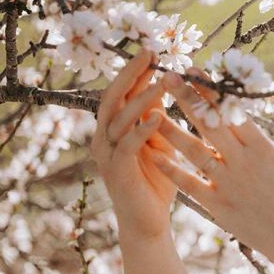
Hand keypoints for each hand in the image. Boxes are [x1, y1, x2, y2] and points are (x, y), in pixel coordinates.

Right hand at [90, 49, 178, 239]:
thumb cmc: (157, 182)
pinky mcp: (118, 171)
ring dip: (141, 98)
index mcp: (113, 129)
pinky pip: (128, 145)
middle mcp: (104, 137)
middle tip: (149, 52)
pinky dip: (142, 129)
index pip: (121, 91)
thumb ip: (158, 119)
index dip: (135, 71)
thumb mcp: (161, 144)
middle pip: (113, 97)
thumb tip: (169, 89)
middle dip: (131, 73)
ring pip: (120, 118)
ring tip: (161, 80)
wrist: (149, 223)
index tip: (153, 49)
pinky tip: (159, 116)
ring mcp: (108, 154)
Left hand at [148, 67, 273, 266]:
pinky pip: (189, 184)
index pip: (232, 111)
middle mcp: (245, 162)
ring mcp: (230, 185)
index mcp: (263, 148)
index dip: (211, 89)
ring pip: (194, 151)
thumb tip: (237, 119)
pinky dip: (170, 169)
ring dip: (170, 129)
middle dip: (187, 98)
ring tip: (149, 111)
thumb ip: (257, 143)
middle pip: (210, 124)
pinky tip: (152, 154)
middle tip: (166, 76)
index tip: (194, 69)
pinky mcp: (220, 207)